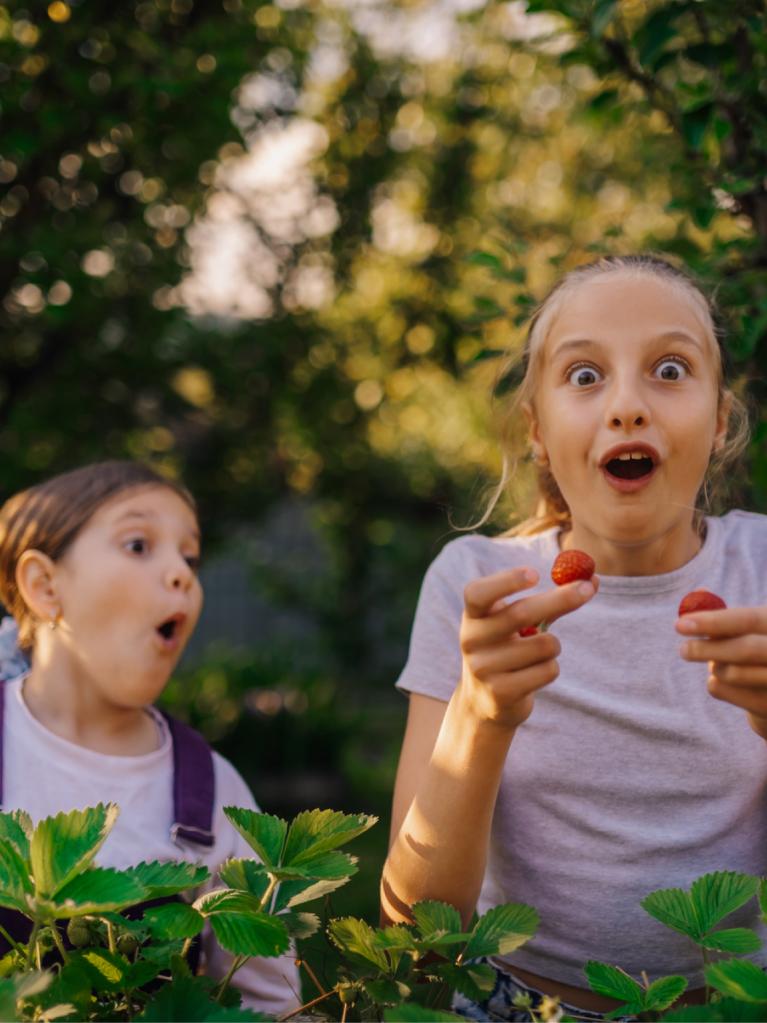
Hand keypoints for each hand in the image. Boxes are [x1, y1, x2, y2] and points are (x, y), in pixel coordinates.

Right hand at [459, 566, 597, 730]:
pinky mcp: (501, 693)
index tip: (536, 575)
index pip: (479, 593)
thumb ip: (553, 601)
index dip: (505, 581)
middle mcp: (472, 640)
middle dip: (559, 599)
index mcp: (473, 616)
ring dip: (554, 645)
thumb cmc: (509, 648)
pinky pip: (547, 671)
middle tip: (587, 588)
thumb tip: (593, 580)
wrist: (486, 701)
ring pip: (543, 645)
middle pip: (519, 614)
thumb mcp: (518, 622)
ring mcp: (483, 668)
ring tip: (540, 652)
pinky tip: (534, 674)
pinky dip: (551, 668)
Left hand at [677, 607, 766, 738]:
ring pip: (733, 674)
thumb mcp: (744, 628)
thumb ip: (722, 613)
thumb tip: (698, 593)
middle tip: (684, 650)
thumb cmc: (753, 650)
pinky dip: (716, 684)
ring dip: (715, 667)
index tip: (681, 624)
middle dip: (708, 649)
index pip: (749, 619)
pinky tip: (728, 683)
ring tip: (718, 664)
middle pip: (745, 649)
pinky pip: (726, 692)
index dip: (714, 621)